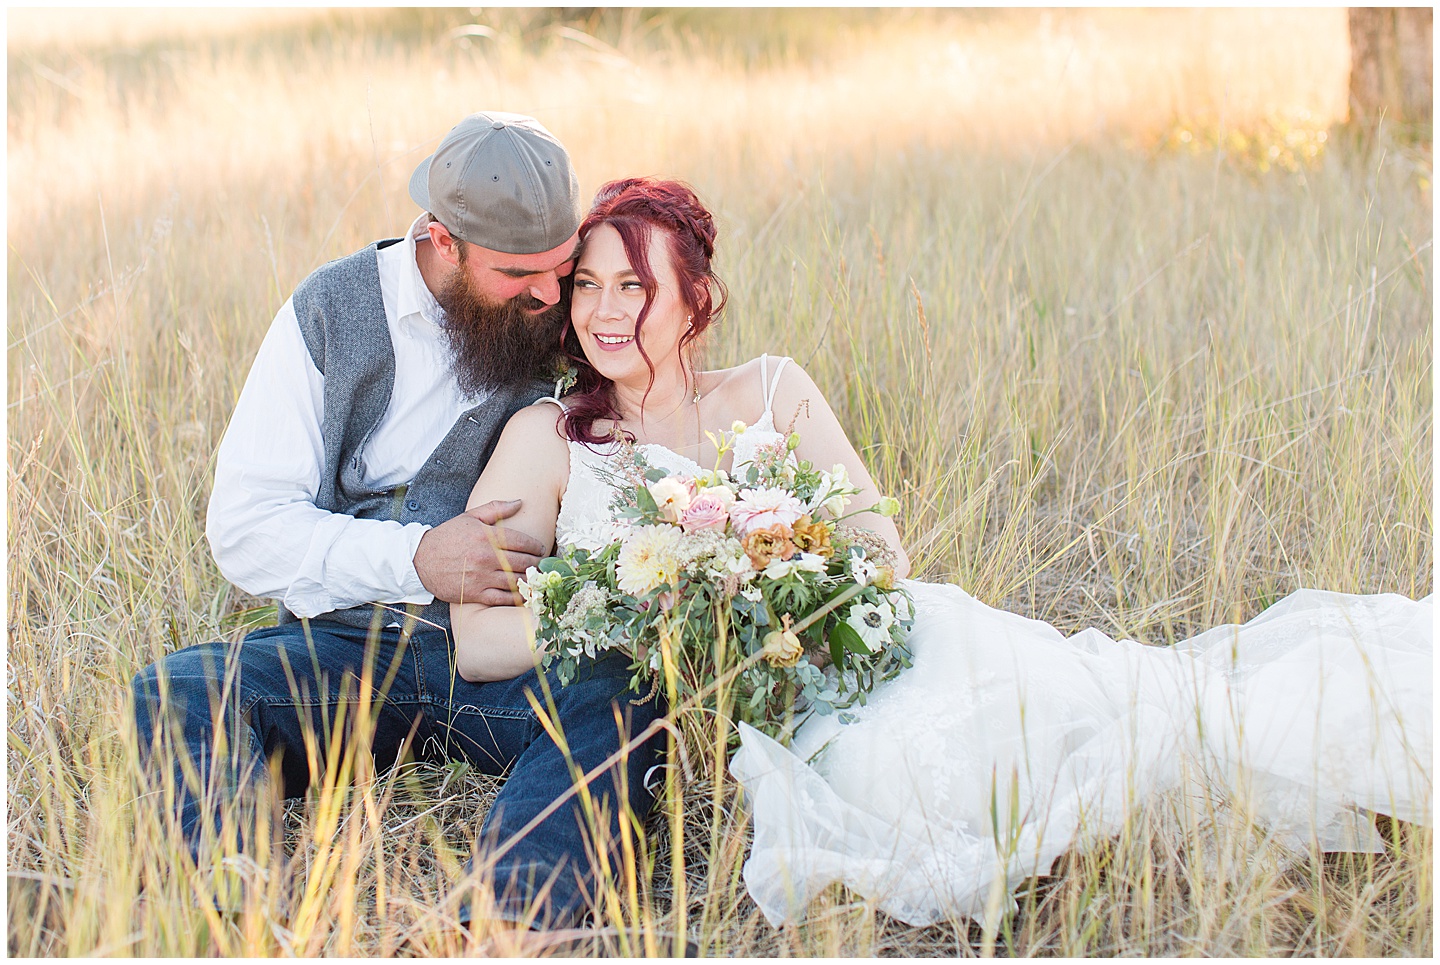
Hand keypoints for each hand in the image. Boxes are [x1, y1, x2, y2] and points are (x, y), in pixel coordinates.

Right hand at [413, 499, 545, 604]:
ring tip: (538, 578)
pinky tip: (526, 594)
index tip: (541, 549)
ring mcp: (482, 578)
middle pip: (523, 562)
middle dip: (537, 564)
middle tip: (544, 565)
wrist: (420, 560)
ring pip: (516, 581)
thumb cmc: (447, 536)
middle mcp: (486, 558)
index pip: (522, 542)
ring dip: (531, 580)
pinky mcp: (476, 594)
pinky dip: (517, 597)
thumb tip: (520, 502)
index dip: (536, 546)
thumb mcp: (470, 517)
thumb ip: (496, 508)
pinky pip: (503, 598)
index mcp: (486, 537)